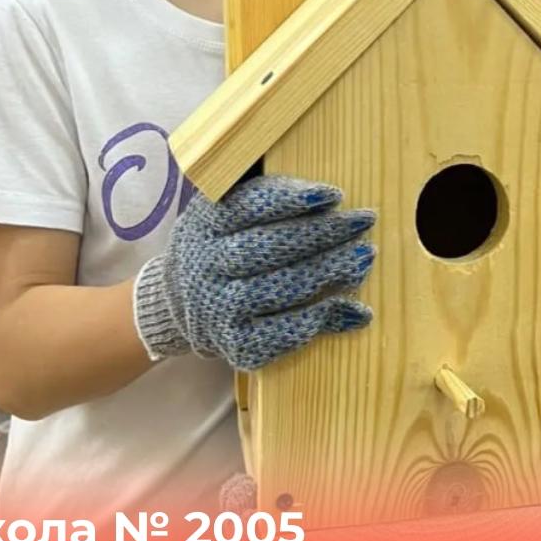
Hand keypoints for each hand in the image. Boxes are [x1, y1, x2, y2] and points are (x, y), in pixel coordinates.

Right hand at [134, 175, 375, 369]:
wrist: (174, 309)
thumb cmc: (218, 247)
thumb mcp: (222, 212)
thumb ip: (262, 197)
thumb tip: (323, 194)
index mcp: (205, 223)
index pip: (249, 206)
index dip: (292, 199)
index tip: (334, 195)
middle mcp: (207, 266)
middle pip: (270, 247)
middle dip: (323, 233)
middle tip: (364, 220)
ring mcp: (219, 309)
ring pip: (282, 288)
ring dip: (330, 271)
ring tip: (365, 256)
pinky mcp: (236, 346)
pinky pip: (285, 334)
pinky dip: (323, 321)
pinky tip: (356, 310)